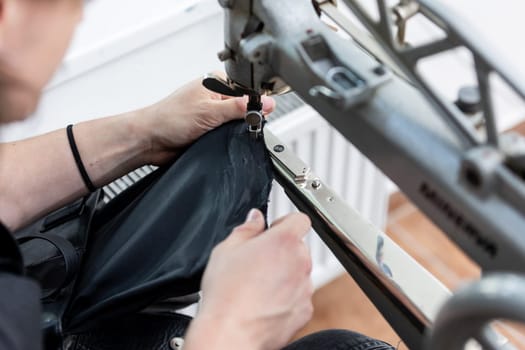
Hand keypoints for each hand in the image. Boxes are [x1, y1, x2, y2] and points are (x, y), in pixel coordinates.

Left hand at [136, 75, 274, 164]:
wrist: (151, 141)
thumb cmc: (169, 119)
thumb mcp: (210, 111)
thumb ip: (240, 108)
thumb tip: (266, 103)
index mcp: (216, 83)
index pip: (248, 89)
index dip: (257, 102)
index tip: (262, 114)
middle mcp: (215, 97)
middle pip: (245, 108)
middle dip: (246, 119)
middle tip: (238, 126)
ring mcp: (213, 115)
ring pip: (237, 124)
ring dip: (235, 131)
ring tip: (223, 134)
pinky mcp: (210, 131)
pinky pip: (227, 135)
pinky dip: (227, 140)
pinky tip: (222, 141)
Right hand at [184, 209, 313, 349]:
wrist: (230, 332)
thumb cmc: (226, 294)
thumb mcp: (226, 250)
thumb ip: (247, 229)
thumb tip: (255, 218)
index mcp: (283, 241)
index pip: (300, 219)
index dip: (285, 223)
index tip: (273, 231)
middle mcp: (300, 262)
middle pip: (297, 248)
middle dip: (281, 251)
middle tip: (257, 261)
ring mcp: (305, 288)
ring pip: (298, 273)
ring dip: (284, 275)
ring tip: (257, 286)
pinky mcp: (305, 310)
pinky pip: (298, 296)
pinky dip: (286, 297)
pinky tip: (264, 302)